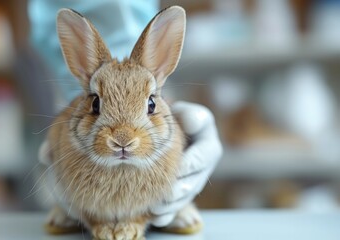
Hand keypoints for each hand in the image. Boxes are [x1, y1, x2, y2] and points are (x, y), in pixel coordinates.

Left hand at [150, 101, 222, 226]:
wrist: (167, 133)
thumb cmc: (178, 119)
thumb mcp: (187, 112)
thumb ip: (192, 115)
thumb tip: (191, 122)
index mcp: (209, 148)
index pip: (201, 158)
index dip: (190, 164)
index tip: (177, 169)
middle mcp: (203, 169)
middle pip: (193, 183)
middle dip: (179, 191)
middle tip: (164, 197)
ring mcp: (192, 183)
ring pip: (184, 198)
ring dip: (171, 206)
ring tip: (155, 210)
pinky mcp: (180, 193)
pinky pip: (175, 207)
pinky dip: (166, 215)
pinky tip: (155, 219)